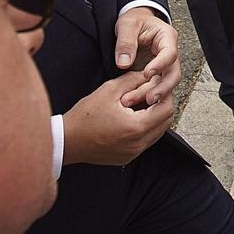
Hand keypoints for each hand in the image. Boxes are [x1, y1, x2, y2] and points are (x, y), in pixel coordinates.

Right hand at [61, 70, 175, 166]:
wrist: (67, 141)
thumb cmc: (84, 116)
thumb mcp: (109, 90)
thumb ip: (133, 79)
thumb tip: (149, 75)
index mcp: (136, 127)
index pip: (166, 109)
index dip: (163, 94)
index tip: (154, 86)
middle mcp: (138, 144)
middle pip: (166, 122)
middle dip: (160, 105)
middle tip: (148, 94)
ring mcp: (133, 153)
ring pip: (158, 133)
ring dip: (153, 118)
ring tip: (138, 106)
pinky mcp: (127, 157)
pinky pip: (146, 141)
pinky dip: (144, 129)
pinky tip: (130, 119)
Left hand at [114, 7, 180, 103]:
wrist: (134, 22)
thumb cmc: (134, 20)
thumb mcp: (127, 25)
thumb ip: (125, 42)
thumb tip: (123, 63)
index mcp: (167, 37)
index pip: (170, 54)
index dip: (160, 65)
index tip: (147, 73)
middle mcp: (170, 53)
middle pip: (174, 74)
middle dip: (163, 88)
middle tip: (149, 98)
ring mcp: (165, 65)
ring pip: (167, 83)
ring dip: (154, 94)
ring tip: (138, 101)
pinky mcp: (157, 74)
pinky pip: (157, 86)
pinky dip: (148, 95)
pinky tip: (137, 102)